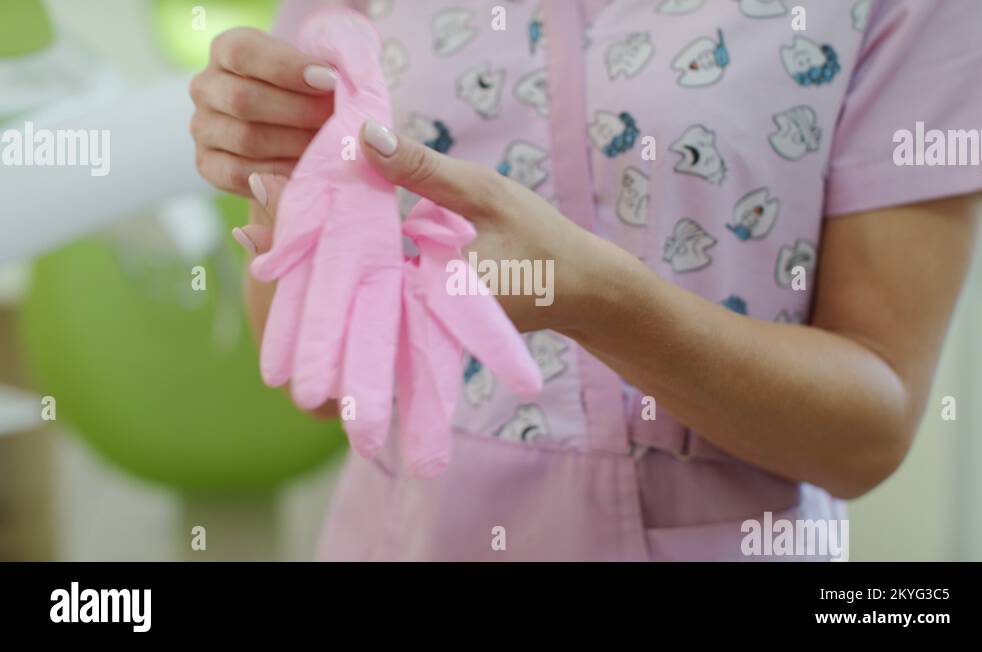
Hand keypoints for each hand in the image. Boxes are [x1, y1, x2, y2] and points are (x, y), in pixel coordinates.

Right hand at [188, 27, 338, 196]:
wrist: (296, 135)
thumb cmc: (312, 93)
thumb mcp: (317, 72)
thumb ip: (328, 75)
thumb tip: (345, 91)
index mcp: (227, 50)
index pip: (243, 53)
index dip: (288, 67)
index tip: (331, 81)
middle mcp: (206, 86)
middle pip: (243, 99)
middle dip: (299, 112)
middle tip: (339, 122)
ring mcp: (202, 127)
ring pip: (244, 139)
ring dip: (294, 145)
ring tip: (331, 148)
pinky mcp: (208, 164)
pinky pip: (239, 175)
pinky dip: (278, 175)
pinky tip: (306, 172)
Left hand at [233, 120, 618, 334]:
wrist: (582, 289)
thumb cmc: (541, 239)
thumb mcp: (485, 192)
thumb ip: (423, 169)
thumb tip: (361, 132)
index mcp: (426, 292)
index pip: (347, 270)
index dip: (301, 242)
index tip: (261, 213)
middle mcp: (415, 321)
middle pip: (339, 295)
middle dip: (297, 263)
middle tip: (249, 228)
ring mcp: (418, 329)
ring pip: (351, 303)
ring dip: (316, 272)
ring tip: (268, 239)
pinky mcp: (423, 324)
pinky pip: (374, 303)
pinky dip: (347, 277)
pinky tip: (319, 252)